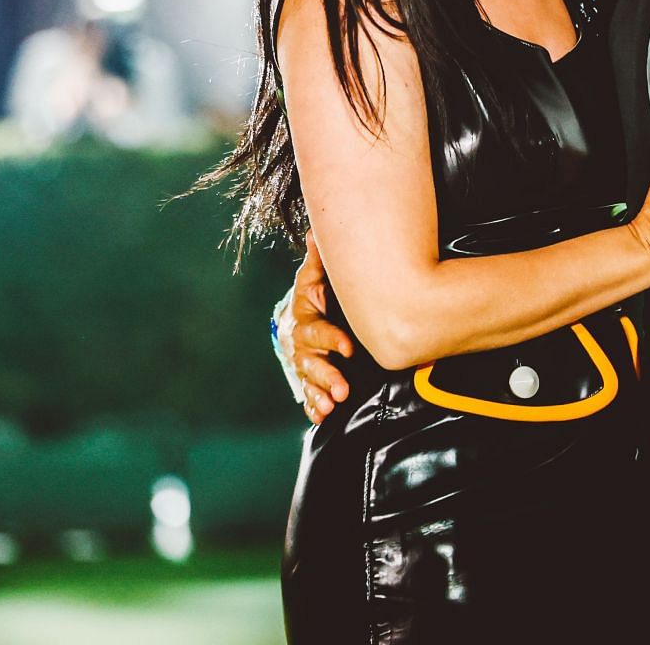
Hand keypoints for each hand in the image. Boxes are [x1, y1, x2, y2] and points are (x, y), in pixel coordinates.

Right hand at [284, 234, 355, 423]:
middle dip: (325, 375)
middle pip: (309, 362)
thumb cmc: (313, 294)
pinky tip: (322, 416)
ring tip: (333, 404)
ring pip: (308, 381)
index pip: (315, 331)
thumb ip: (319, 260)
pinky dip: (313, 407)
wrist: (301, 316)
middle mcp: (300, 345)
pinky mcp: (309, 378)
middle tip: (342, 388)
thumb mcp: (315, 276)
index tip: (349, 348)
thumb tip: (315, 232)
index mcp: (303, 319)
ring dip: (319, 394)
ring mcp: (303, 363)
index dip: (330, 339)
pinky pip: (307, 395)